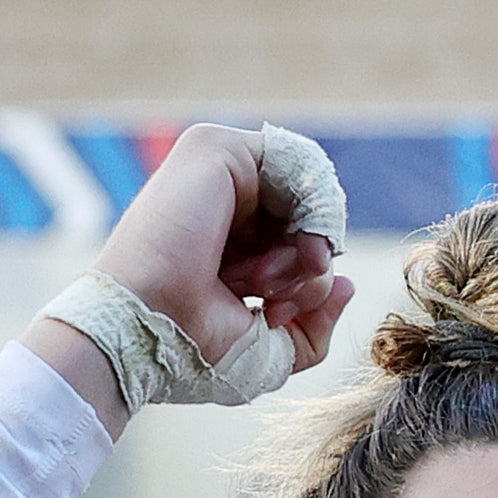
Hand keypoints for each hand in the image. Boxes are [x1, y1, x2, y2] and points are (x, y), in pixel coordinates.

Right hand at [92, 124, 351, 379]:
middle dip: (313, 270)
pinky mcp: (217, 148)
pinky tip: (297, 251)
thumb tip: (348, 283)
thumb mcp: (273, 347)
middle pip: (311, 218)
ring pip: (311, 195)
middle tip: (275, 302)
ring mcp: (215, 171)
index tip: (276, 316)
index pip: (302, 239)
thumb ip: (314, 320)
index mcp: (225, 240)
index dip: (310, 282)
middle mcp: (219, 202)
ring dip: (312, 251)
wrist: (150, 333)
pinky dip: (317, 216)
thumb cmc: (194, 348)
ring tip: (269, 284)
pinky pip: (305, 165)